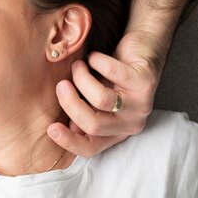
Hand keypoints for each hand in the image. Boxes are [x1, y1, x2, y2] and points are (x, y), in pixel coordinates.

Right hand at [48, 31, 160, 156]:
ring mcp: (141, 104)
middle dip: (70, 103)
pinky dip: (96, 62)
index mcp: (116, 131)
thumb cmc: (111, 75)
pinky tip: (93, 57)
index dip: (69, 141)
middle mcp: (130, 123)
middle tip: (61, 84)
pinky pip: (112, 73)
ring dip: (81, 79)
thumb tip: (59, 124)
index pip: (91, 148)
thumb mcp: (93, 97)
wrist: (141, 49)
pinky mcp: (146, 82)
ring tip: (77, 65)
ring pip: (101, 100)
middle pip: (93, 125)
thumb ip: (81, 111)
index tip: (51, 127)